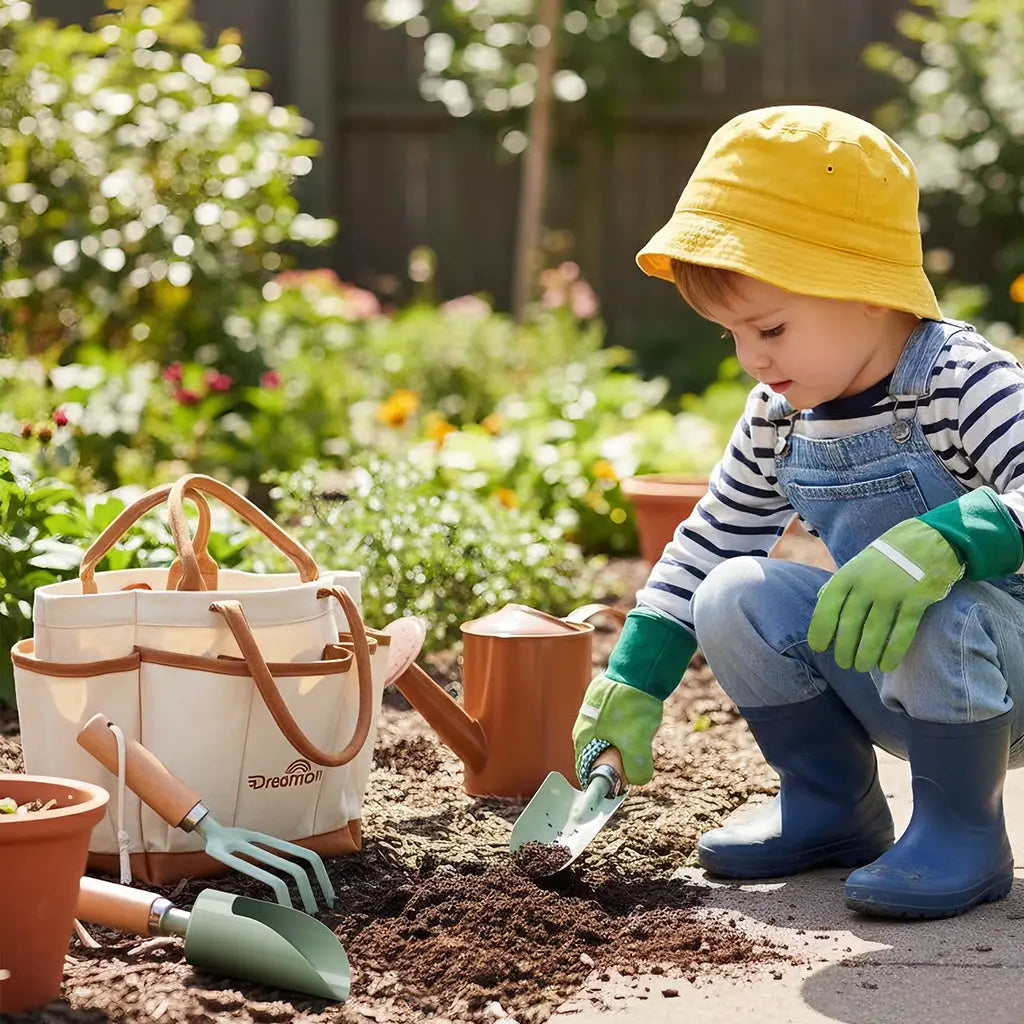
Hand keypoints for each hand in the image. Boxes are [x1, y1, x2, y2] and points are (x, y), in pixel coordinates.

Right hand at [572, 674, 662, 785]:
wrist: (638, 670)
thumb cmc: (632, 705)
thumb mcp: (637, 744)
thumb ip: (636, 769)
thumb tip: (637, 780)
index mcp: (583, 738)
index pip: (588, 771)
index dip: (606, 780)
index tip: (623, 781)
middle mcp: (583, 726)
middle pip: (600, 756)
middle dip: (618, 761)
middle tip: (636, 755)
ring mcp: (592, 713)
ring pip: (609, 740)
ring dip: (624, 743)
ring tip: (638, 733)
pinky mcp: (603, 704)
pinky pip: (614, 725)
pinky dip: (626, 728)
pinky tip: (638, 720)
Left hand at [807, 518, 963, 672]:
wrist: (930, 538)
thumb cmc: (888, 556)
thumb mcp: (858, 563)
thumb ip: (840, 583)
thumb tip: (820, 601)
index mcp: (848, 575)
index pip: (827, 607)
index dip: (821, 630)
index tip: (819, 648)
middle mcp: (867, 584)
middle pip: (850, 625)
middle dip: (844, 649)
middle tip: (845, 663)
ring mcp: (892, 592)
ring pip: (874, 632)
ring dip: (865, 654)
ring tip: (861, 666)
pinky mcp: (917, 599)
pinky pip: (902, 632)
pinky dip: (892, 651)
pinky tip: (886, 665)